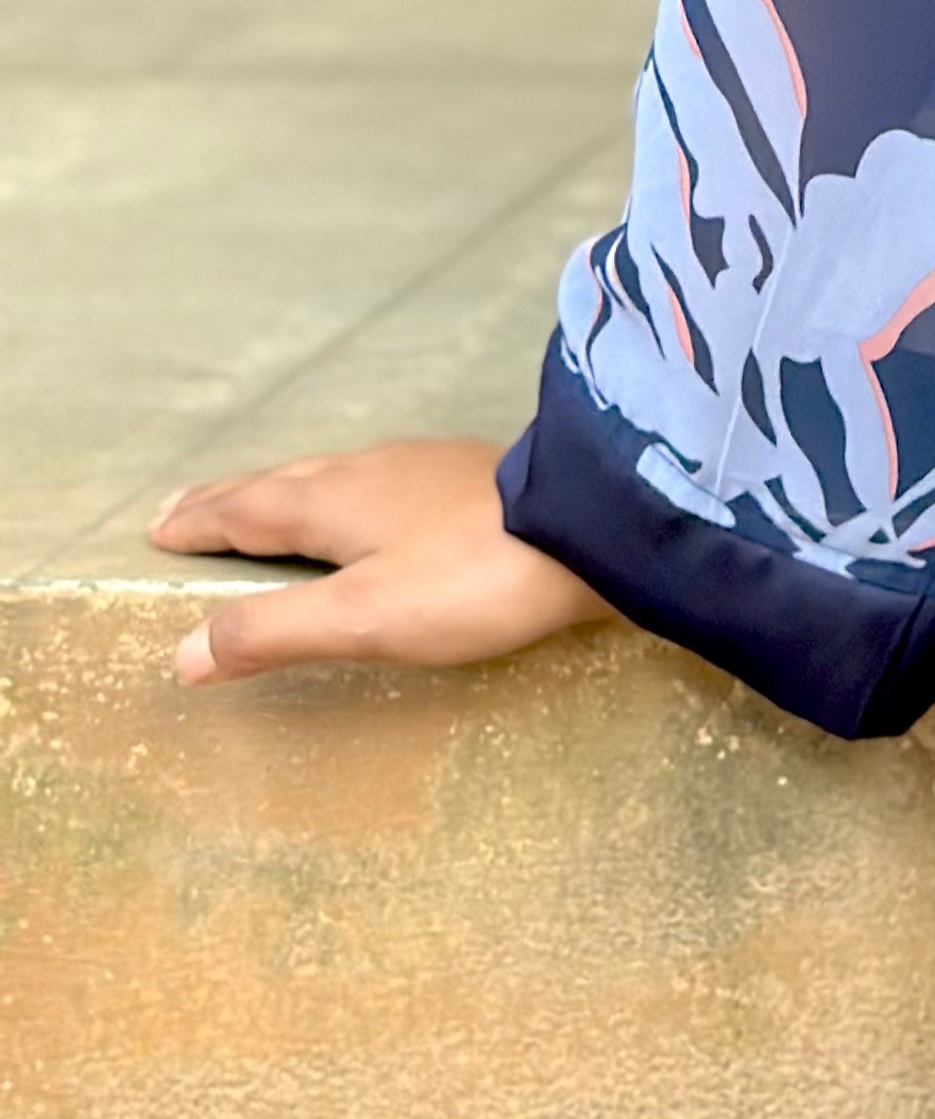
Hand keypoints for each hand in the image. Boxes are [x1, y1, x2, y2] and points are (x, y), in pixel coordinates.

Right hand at [150, 438, 609, 683]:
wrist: (592, 525)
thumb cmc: (471, 576)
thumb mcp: (362, 617)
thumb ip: (274, 633)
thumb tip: (183, 652)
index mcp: (334, 499)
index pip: (247, 508)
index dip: (200, 520)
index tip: (158, 524)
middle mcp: (371, 469)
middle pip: (284, 481)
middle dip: (232, 499)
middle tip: (190, 508)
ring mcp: (424, 466)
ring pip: (333, 475)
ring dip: (287, 492)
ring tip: (268, 505)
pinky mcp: (469, 477)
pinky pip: (378, 480)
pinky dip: (342, 493)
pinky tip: (372, 506)